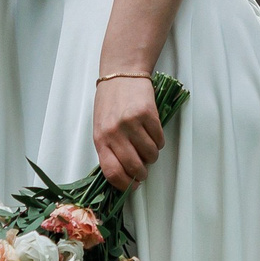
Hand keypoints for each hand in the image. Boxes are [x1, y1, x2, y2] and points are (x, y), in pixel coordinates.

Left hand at [93, 74, 164, 188]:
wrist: (121, 72)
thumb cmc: (110, 102)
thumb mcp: (101, 126)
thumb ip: (109, 149)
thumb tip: (124, 174)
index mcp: (100, 138)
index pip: (112, 172)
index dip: (124, 185)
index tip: (132, 187)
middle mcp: (114, 132)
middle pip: (134, 167)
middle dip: (142, 174)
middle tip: (144, 171)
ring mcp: (131, 123)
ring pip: (150, 154)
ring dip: (152, 155)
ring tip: (147, 146)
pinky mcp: (148, 114)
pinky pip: (159, 139)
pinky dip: (159, 141)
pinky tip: (152, 133)